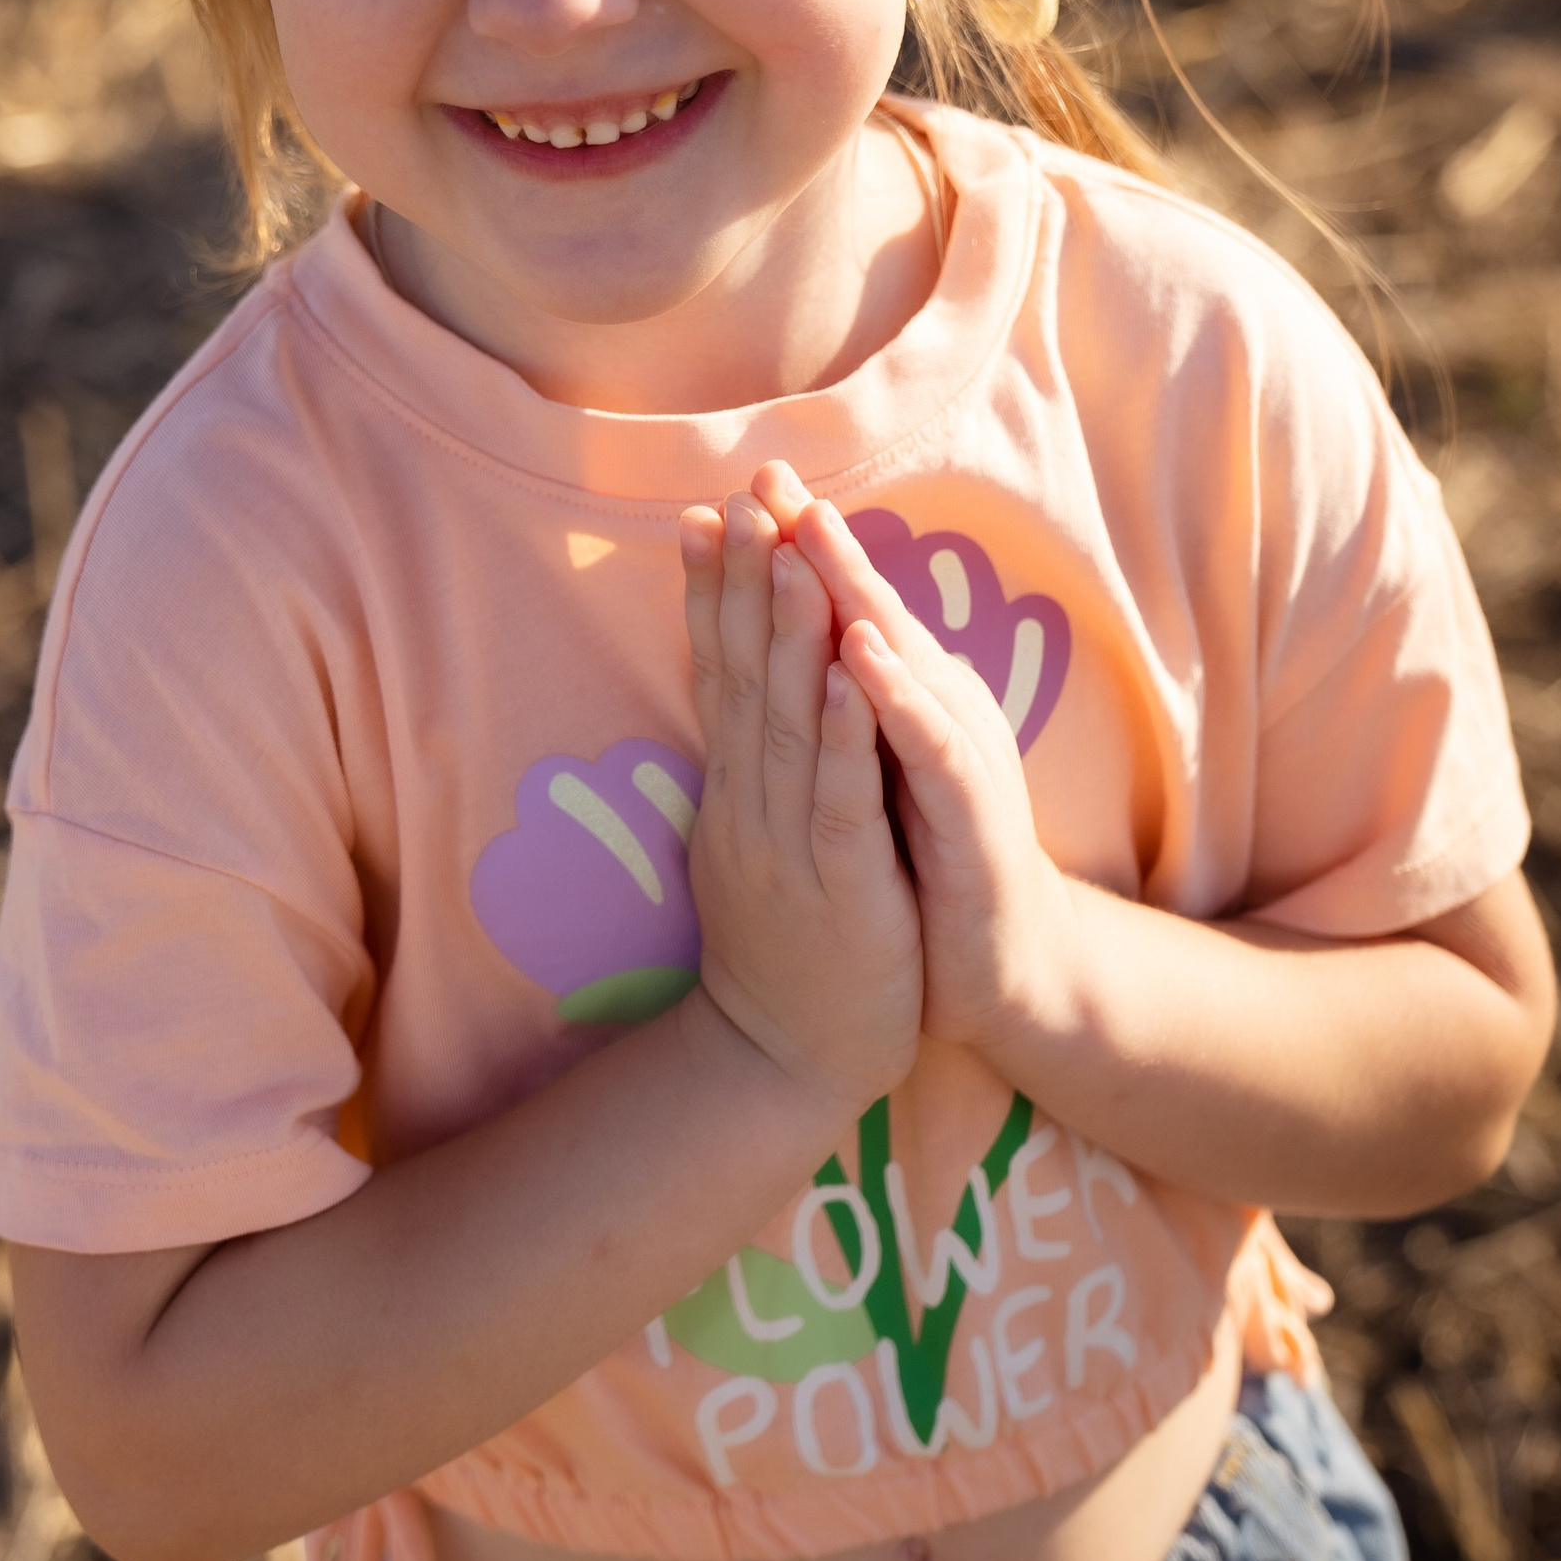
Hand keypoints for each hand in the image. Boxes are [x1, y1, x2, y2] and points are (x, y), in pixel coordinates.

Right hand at [679, 492, 921, 1114]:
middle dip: (745, 585)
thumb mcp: (750, 841)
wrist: (789, 1059)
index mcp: (734, 789)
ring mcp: (788, 842)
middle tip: (742, 502)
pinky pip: (841, 796)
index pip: (718, 672)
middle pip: (743, 678)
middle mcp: (749, 803)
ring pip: (789, 722)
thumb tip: (727, 695)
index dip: (711, 593)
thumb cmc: (786, 943)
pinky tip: (856, 673)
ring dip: (792, 635)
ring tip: (792, 556)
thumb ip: (743, 768)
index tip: (704, 515)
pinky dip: (849, 731)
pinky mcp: (841, 883)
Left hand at [774, 482, 1083, 1067]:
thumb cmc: (923, 866)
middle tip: (770, 474)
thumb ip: (837, 708)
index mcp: (900, 701)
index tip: (740, 484)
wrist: (996, 969)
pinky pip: (929, 749)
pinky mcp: (972, 814)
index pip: (839, 610)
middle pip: (868, 612)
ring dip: (854, 596)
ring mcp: (957, 756)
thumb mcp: (866, 776)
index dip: (791, 549)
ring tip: (811, 534)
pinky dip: (896, 699)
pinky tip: (865, 657)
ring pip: (901, 663)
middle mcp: (934, 710)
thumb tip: (781, 642)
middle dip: (817, 543)